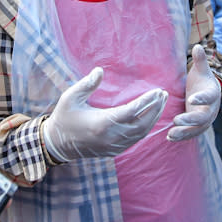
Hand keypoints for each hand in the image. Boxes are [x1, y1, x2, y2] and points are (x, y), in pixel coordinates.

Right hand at [42, 67, 167, 161]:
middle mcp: (111, 137)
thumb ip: (87, 84)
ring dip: (153, 118)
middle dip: (155, 109)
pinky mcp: (114, 151)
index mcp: (102, 123)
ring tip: (161, 104)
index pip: (132, 111)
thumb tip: (100, 70)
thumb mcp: (70, 97)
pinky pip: (135, 140)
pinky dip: (146, 128)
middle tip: (163, 95)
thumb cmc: (64, 117)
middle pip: (142, 123)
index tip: (158, 91)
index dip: (147, 101)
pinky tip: (150, 118)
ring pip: (141, 133)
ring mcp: (114, 146)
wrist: (57, 144)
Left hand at [168, 45, 221, 141]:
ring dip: (184, 132)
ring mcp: (205, 120)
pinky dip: (182, 136)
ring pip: (197, 129)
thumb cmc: (201, 81)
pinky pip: (191, 134)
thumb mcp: (201, 71)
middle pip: (203, 117)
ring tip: (171, 134)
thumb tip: (198, 46)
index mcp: (213, 94)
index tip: (192, 98)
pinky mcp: (197, 127)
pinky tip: (170, 137)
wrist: (206, 94)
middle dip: (191, 120)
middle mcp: (211, 109)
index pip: (209, 97)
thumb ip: (200, 61)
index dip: (202, 98)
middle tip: (177, 120)